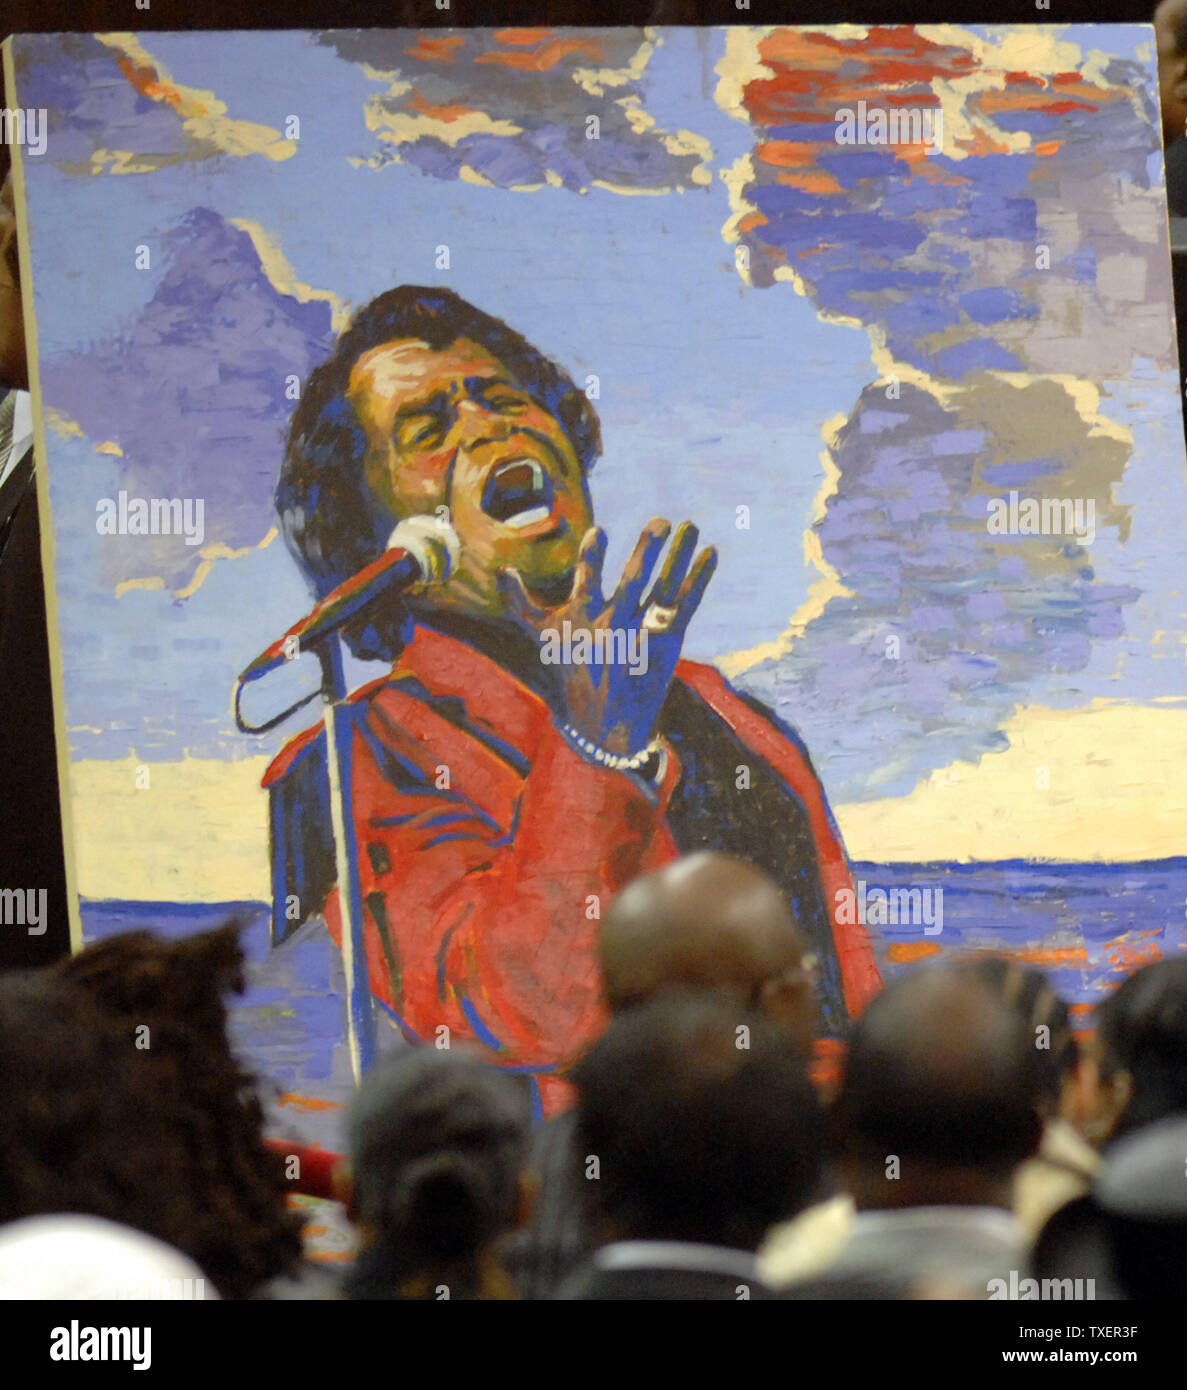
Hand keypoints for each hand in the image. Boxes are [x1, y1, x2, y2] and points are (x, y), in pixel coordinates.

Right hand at [498, 518, 716, 754]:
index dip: (591, 559)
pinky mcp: (668, 642)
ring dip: (679, 556)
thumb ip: (520, 602)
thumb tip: (499, 569)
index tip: (598, 531)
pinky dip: (699, 578)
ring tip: (691, 525)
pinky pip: (686, 604)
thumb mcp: (543, 637)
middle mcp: (615, 627)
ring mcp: (645, 634)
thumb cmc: (572, 667)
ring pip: (665, 588)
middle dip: (646, 551)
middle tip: (659, 521)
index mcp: (584, 620)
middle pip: (633, 582)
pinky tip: (711, 552)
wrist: (606, 722)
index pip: (586, 583)